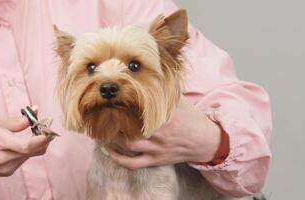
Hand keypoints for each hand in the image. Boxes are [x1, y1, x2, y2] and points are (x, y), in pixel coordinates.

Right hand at [0, 116, 50, 186]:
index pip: (27, 145)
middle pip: (35, 150)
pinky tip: (22, 143)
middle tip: (46, 128)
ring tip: (34, 133)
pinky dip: (28, 150)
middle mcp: (5, 157)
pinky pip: (24, 159)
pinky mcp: (8, 172)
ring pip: (32, 155)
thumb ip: (16, 120)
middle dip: (44, 139)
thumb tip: (35, 111)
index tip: (48, 129)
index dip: (42, 138)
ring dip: (37, 144)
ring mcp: (7, 167)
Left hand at [108, 95, 226, 169]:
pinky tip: (110, 152)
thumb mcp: (180, 101)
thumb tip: (151, 76)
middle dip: (111, 123)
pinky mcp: (157, 160)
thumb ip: (165, 92)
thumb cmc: (193, 119)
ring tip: (100, 131)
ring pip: (127, 146)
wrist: (206, 141)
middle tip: (98, 116)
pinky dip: (120, 159)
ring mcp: (156, 148)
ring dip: (111, 139)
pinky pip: (134, 163)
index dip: (121, 105)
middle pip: (127, 128)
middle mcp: (158, 132)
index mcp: (163, 115)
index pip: (137, 109)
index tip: (110, 101)